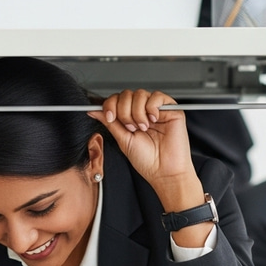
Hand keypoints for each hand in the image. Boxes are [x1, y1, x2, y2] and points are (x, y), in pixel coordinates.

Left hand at [88, 89, 203, 211]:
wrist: (164, 171)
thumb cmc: (147, 160)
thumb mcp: (123, 140)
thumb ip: (110, 123)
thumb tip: (94, 111)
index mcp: (130, 117)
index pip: (117, 99)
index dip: (110, 105)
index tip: (110, 117)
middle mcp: (143, 111)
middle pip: (126, 94)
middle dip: (124, 111)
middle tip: (131, 128)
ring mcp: (156, 109)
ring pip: (140, 94)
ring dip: (137, 112)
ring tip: (143, 127)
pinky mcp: (171, 109)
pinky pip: (157, 96)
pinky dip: (152, 107)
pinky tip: (154, 120)